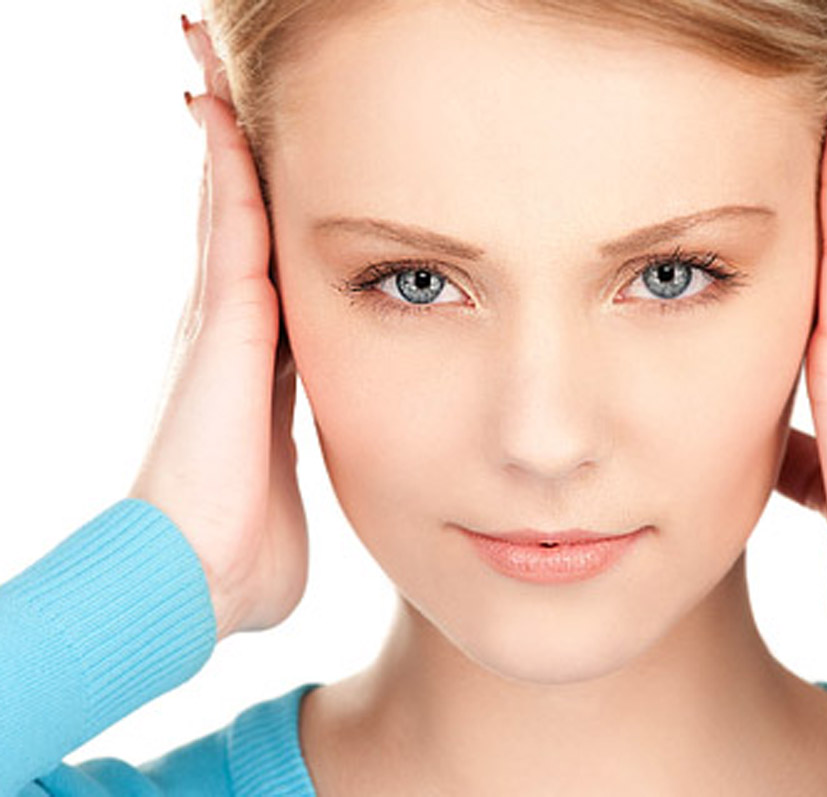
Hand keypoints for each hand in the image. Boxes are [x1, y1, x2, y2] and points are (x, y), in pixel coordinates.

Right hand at [129, 17, 307, 641]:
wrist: (197, 580)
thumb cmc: (242, 549)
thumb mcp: (284, 483)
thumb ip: (299, 461)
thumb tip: (325, 481)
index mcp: (256, 363)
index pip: (264, 264)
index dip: (263, 208)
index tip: (270, 159)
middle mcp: (231, 329)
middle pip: (234, 215)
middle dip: (231, 148)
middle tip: (218, 74)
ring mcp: (219, 320)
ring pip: (224, 201)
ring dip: (222, 133)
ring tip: (209, 59)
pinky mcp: (223, 322)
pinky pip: (230, 221)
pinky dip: (227, 161)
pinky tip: (223, 104)